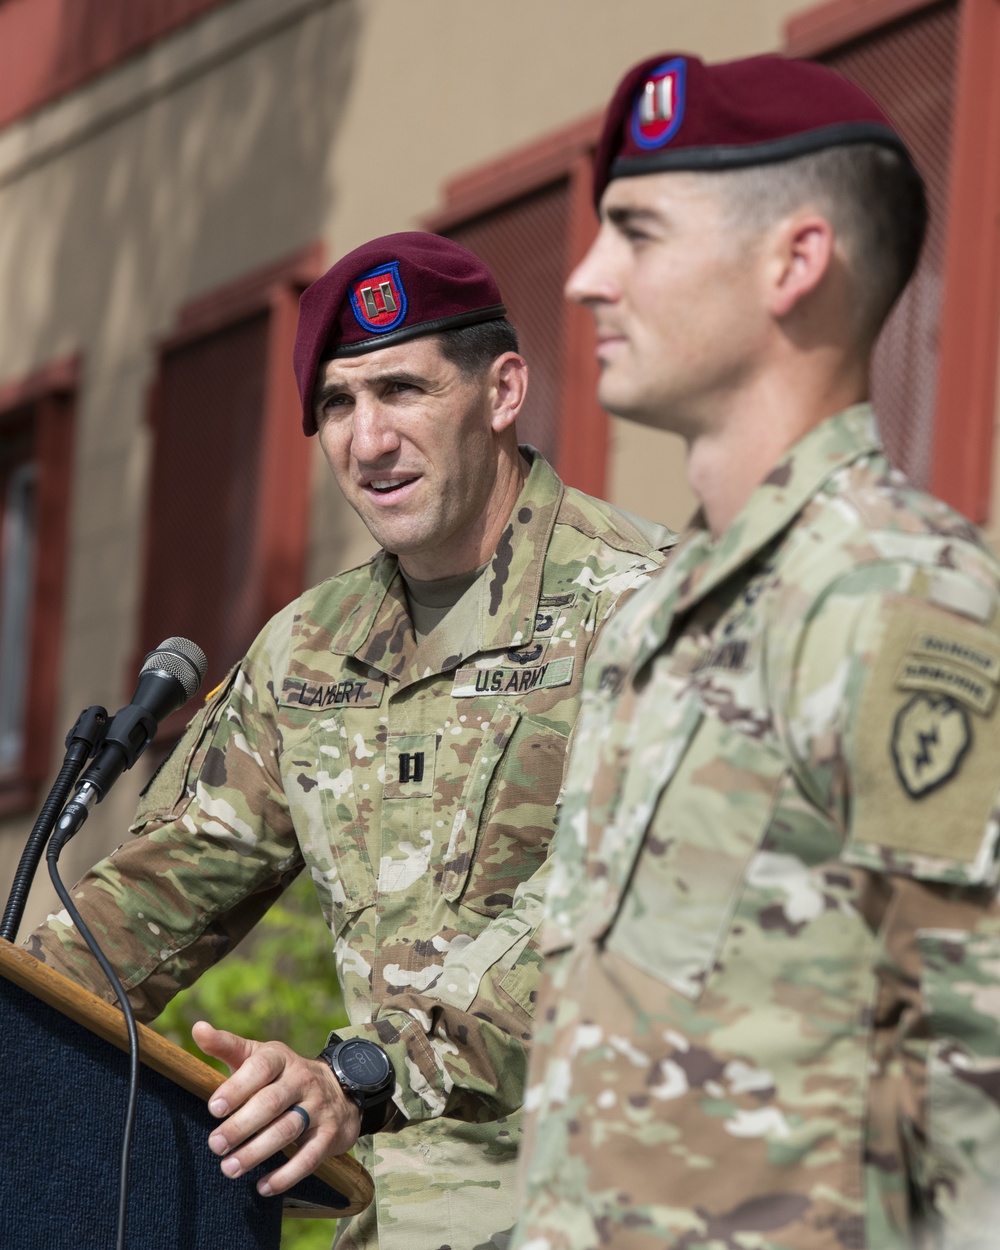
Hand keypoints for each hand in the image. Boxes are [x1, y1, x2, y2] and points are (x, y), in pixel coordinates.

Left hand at [192, 1019, 361, 1195]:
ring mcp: (318, 1106)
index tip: (213, 1107)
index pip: (260, 1068)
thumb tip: (198, 1028)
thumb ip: (227, 1046)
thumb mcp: (258, 1056)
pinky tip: (263, 1186)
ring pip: (288, 1129)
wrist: (339, 1089)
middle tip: (215, 1145)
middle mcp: (301, 1079)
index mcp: (280, 1058)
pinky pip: (309, 1156)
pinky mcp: (329, 1134)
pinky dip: (286, 1174)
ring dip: (257, 1151)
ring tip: (229, 1168)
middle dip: (242, 1125)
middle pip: (272, 1102)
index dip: (238, 1087)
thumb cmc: (282, 1075)